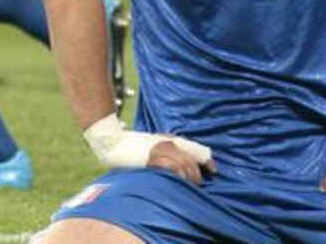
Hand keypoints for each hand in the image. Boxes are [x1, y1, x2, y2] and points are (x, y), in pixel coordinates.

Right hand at [84, 113, 214, 181]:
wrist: (111, 141)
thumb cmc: (130, 144)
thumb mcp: (152, 144)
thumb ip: (165, 151)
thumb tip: (178, 164)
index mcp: (169, 139)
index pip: (196, 148)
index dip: (207, 160)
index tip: (214, 170)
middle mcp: (167, 142)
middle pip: (190, 159)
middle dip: (198, 173)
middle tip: (200, 184)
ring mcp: (159, 150)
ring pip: (183, 164)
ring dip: (190, 177)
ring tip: (192, 186)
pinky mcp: (150, 159)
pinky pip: (170, 167)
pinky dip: (178, 175)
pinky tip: (179, 182)